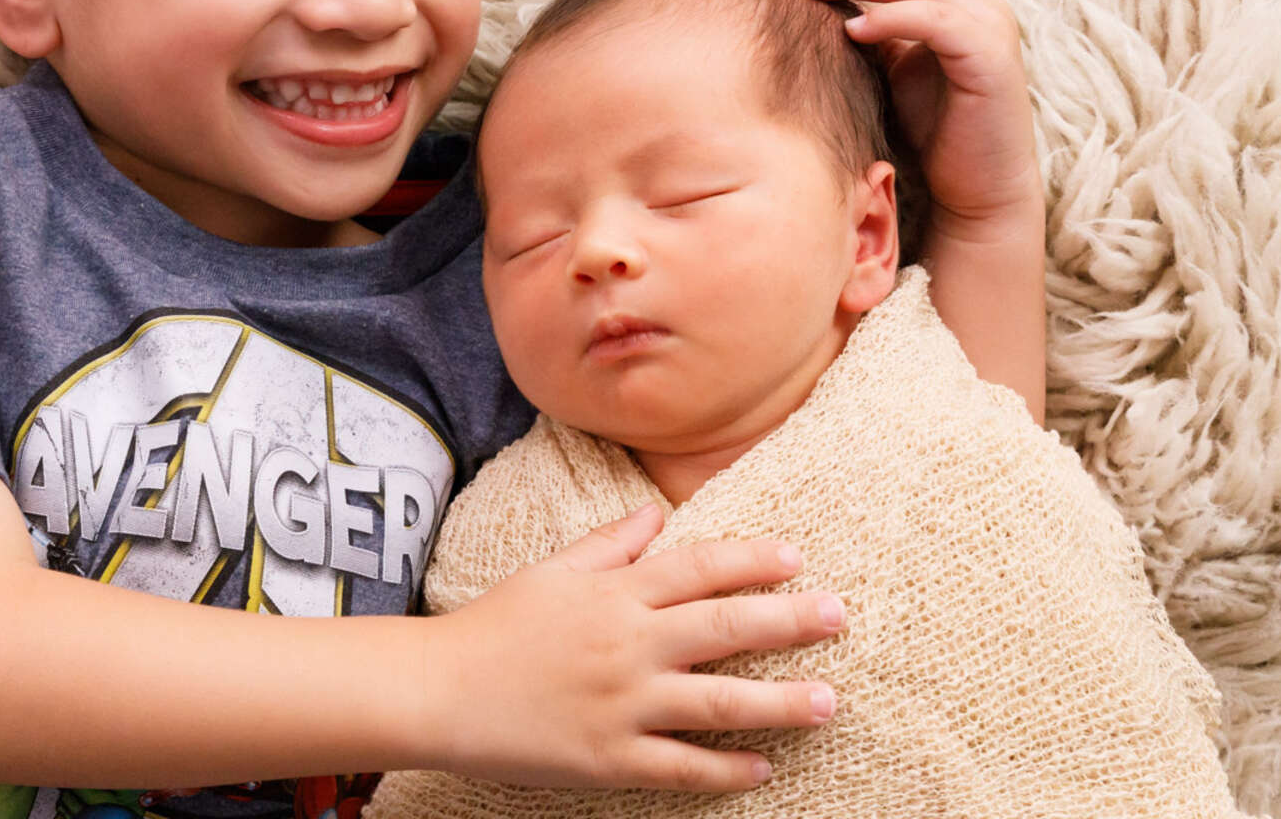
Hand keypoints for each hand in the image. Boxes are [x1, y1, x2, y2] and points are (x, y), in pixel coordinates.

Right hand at [424, 504, 842, 790]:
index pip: (699, 568)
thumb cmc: (496, 624)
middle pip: (725, 628)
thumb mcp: (552, 571)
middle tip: (839, 616)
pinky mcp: (610, 757)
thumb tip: (655, 512)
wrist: (441, 691)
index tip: (797, 557)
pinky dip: (726, 769)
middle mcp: (628, 644)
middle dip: (789, 621)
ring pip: (719, 702)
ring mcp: (623, 704)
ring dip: (780, 702)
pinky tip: (763, 768)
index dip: (752, 561)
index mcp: (615, 593)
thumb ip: (609, 544)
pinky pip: (682, 766)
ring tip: (828, 701)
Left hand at [787, 0, 1040, 230]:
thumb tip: (813, 4)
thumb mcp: (893, 70)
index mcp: (957, 3)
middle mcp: (979, 5)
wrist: (977, 190)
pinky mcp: (993, 56)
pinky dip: (893, 19)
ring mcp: (991, 26)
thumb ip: (870, 34)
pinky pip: (937, 22)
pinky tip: (851, 30)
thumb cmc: (932, 131)